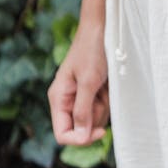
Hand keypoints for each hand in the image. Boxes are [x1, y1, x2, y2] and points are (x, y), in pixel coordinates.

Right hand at [47, 22, 109, 145]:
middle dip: (95, 117)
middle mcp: (67, 101)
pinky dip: (108, 100)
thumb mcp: (88, 81)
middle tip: (101, 95)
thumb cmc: (92, 49)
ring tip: (105, 85)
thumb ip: (83, 110)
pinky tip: (108, 84)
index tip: (99, 132)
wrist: (103, 28)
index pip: (62, 134)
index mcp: (58, 98)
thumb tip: (81, 137)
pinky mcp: (92, 93)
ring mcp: (80, 97)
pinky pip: (102, 109)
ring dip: (104, 107)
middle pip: (81, 129)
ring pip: (94, 120)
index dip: (79, 139)